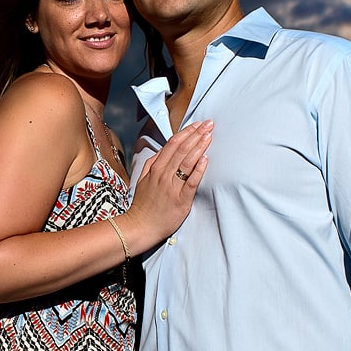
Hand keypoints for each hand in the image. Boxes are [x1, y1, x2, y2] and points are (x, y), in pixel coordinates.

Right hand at [123, 120, 212, 250]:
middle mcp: (164, 175)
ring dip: (199, 147)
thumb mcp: (143, 179)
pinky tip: (205, 159)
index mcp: (155, 168)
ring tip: (209, 136)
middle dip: (196, 134)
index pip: (173, 144)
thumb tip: (165, 149)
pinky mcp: (181, 200)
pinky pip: (191, 182)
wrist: (141, 226)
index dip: (186, 132)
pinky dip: (199, 169)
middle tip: (209, 124)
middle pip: (182, 149)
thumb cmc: (144, 204)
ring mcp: (172, 187)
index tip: (198, 124)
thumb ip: (153, 163)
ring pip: (187, 162)